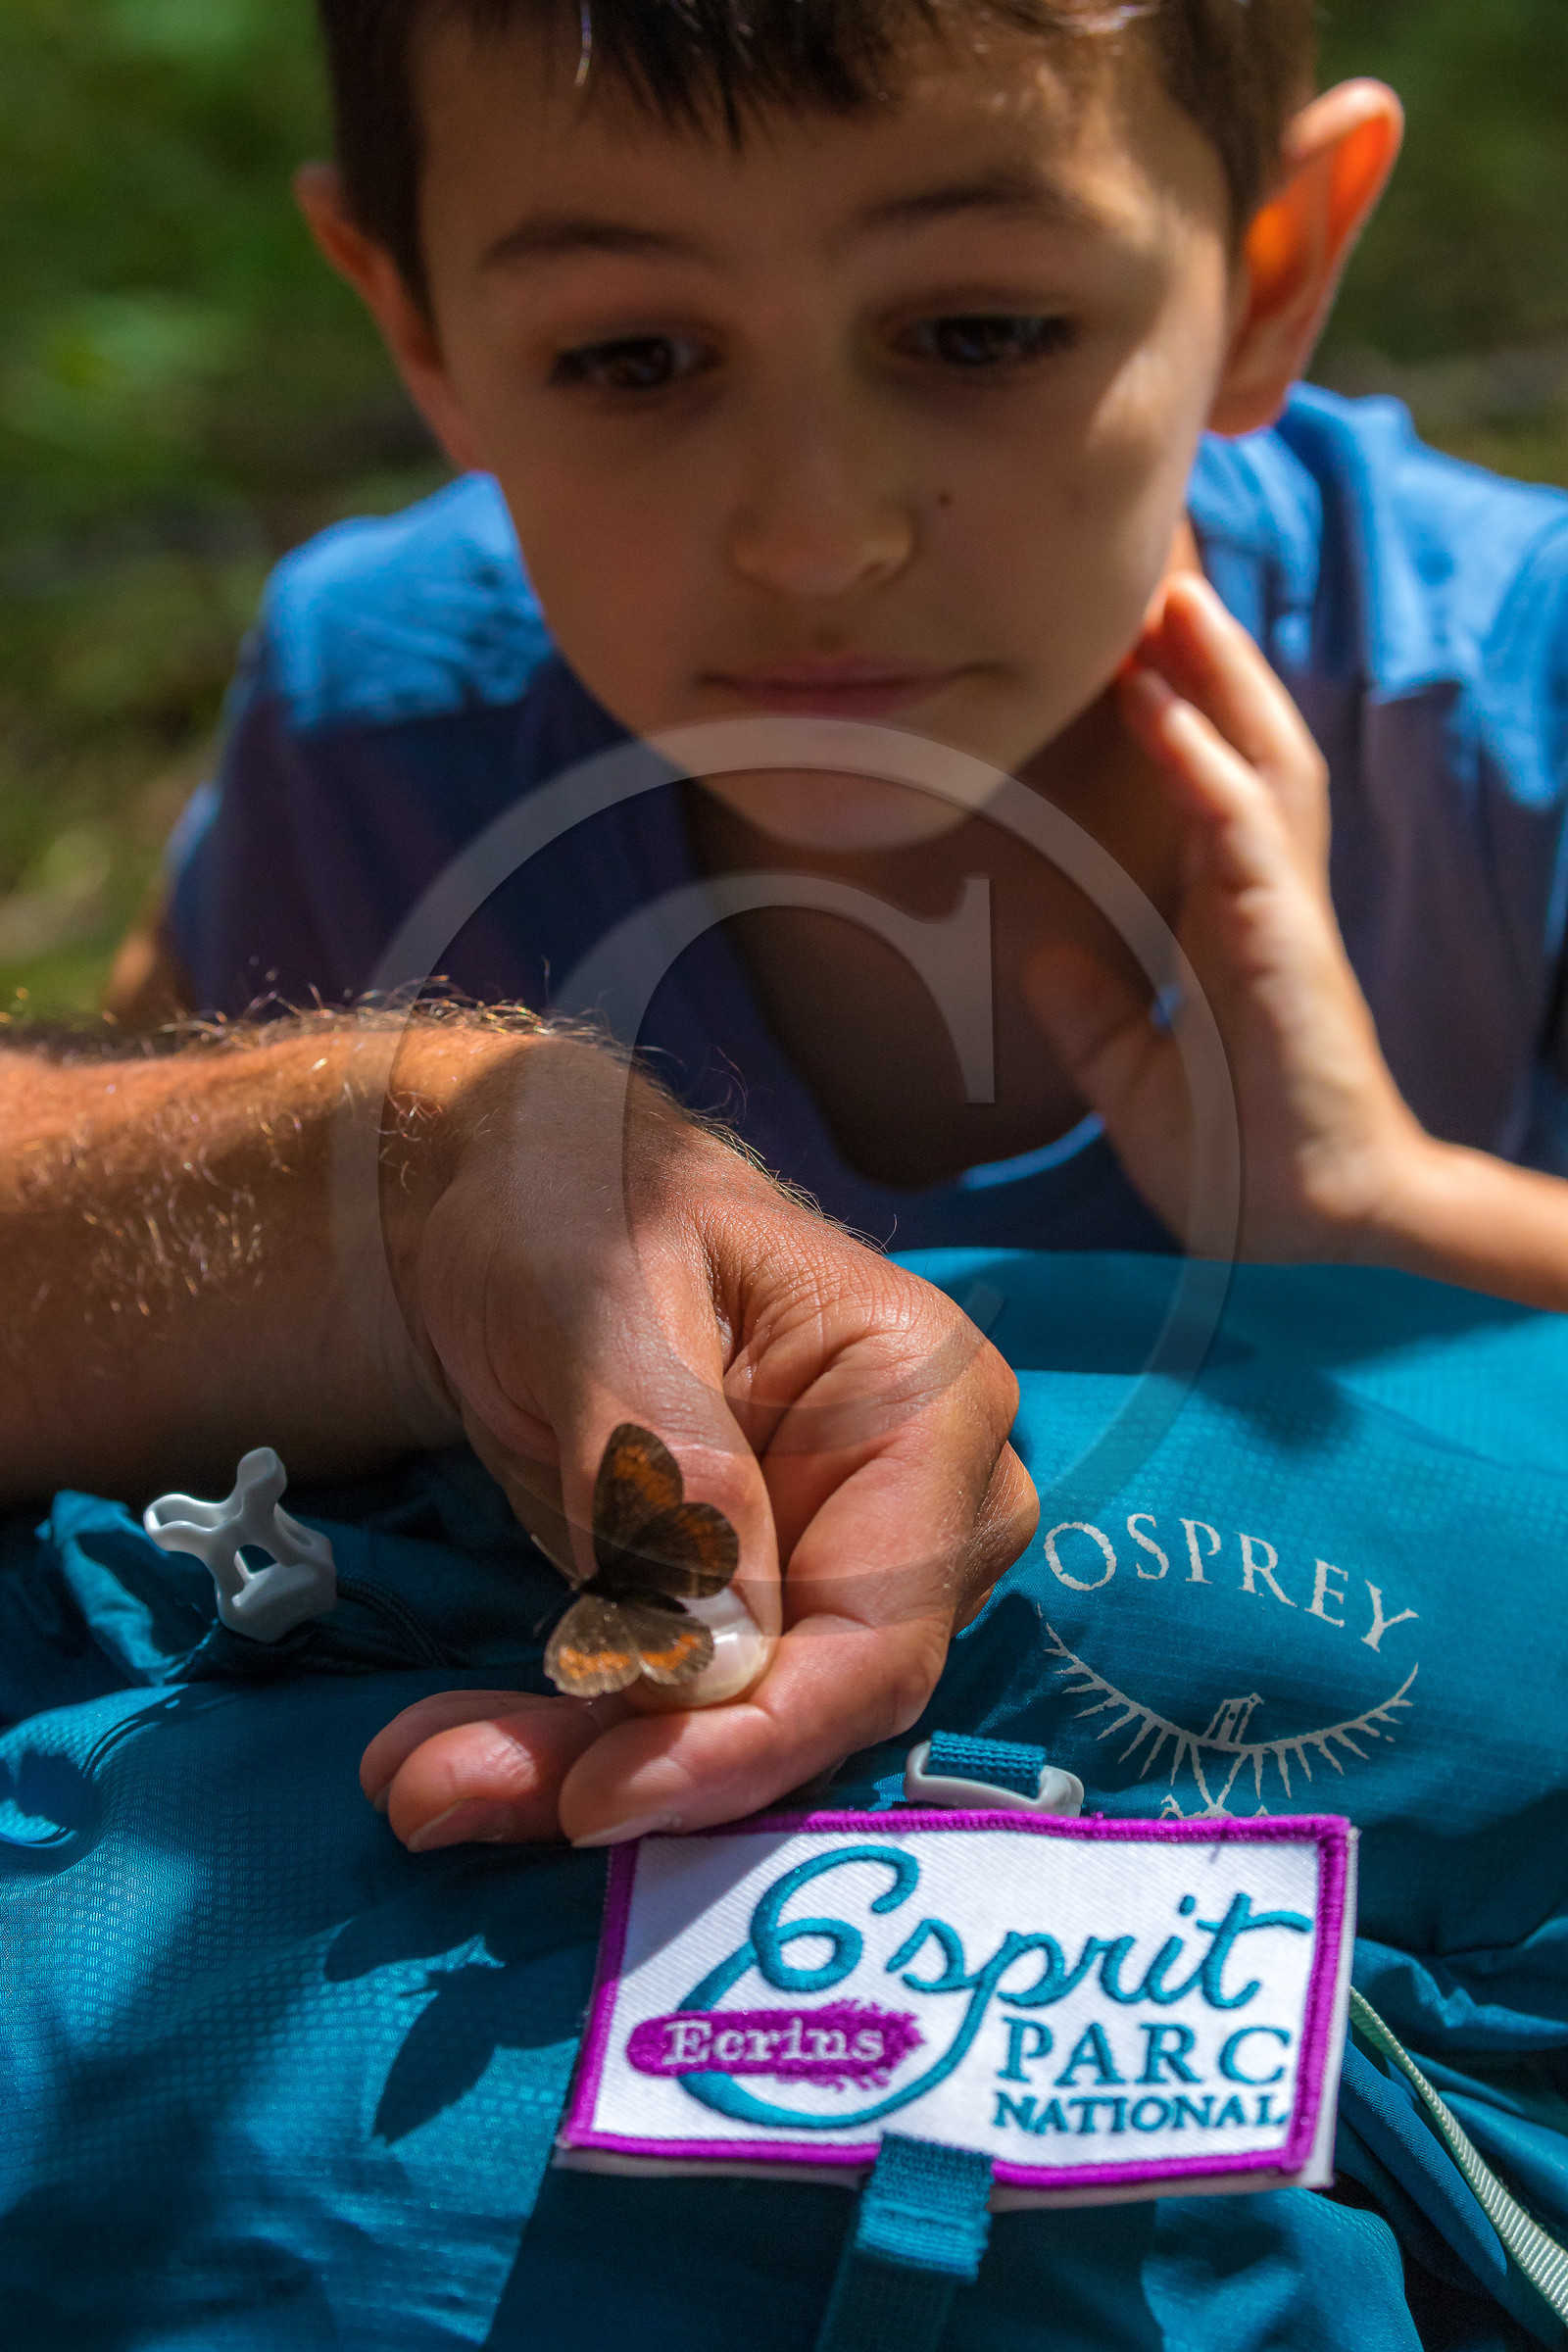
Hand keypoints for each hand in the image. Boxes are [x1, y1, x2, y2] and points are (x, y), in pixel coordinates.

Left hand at [368, 1031, 1037, 1848]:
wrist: (516, 1206)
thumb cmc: (580, 1205)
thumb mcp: (602, 1295)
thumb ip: (664, 1462)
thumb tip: (717, 1660)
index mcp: (926, 1401)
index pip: (879, 1630)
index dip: (753, 1736)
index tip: (601, 1798)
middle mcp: (914, 1510)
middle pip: (809, 1705)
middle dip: (635, 1769)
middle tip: (438, 1788)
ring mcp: (836, 1570)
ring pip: (730, 1734)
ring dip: (574, 1771)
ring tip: (416, 1779)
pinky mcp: (745, 1617)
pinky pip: (673, 1721)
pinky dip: (562, 1749)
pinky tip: (446, 1762)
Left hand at [1023, 574, 1429, 1259]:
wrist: (1309, 1231)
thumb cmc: (1239, 1165)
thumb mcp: (1132, 1083)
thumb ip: (1091, 1017)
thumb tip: (1035, 952)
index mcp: (1226, 927)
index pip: (1205, 793)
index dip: (1175, 719)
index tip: (1122, 651)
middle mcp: (1258, 901)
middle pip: (1242, 750)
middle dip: (1206, 665)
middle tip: (1152, 581)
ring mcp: (1278, 911)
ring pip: (1258, 758)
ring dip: (1216, 677)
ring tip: (1169, 597)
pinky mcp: (1285, 936)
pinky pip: (1241, 823)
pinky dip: (1201, 755)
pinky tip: (1158, 699)